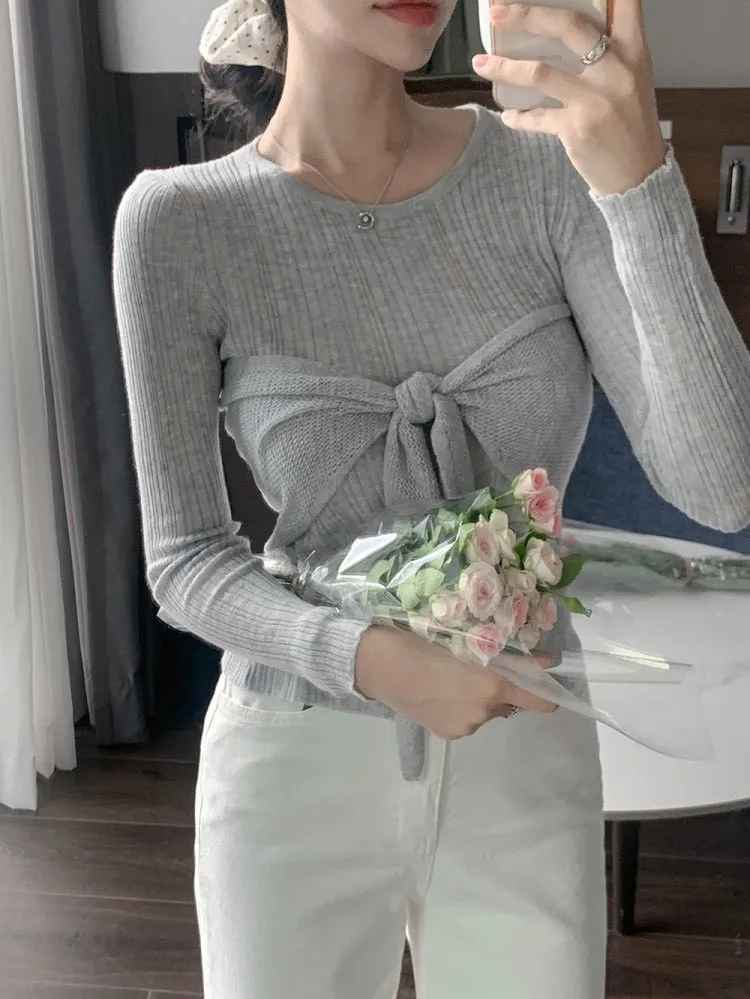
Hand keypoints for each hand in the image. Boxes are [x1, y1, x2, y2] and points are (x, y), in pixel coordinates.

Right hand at [355, 626, 556, 740]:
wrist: (375, 664)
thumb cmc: (420, 639)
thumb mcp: (464, 638)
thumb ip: (507, 653)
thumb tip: (546, 661)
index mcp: (492, 687)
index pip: (540, 700)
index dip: (546, 689)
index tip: (542, 675)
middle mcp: (483, 713)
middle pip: (509, 701)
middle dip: (502, 685)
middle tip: (477, 664)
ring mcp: (465, 727)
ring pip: (486, 709)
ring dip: (479, 696)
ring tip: (450, 676)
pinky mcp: (447, 734)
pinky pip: (467, 718)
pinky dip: (461, 705)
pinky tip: (438, 690)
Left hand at [472, 0, 666, 195]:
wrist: (639, 174)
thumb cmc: (631, 123)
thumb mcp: (632, 79)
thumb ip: (610, 52)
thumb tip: (569, 28)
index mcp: (633, 52)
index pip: (623, 4)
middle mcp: (616, 70)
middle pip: (568, 27)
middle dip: (527, 15)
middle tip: (498, 10)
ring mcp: (594, 101)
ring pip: (540, 73)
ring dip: (504, 67)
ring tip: (479, 63)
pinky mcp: (576, 129)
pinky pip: (537, 117)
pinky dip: (519, 117)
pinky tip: (508, 116)